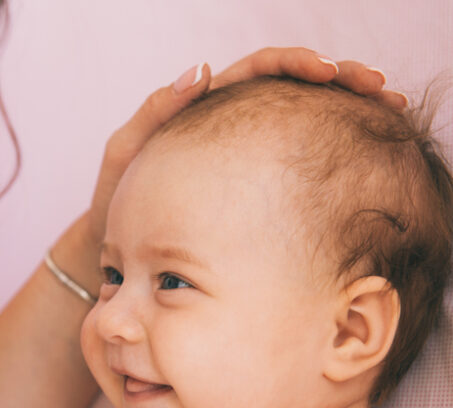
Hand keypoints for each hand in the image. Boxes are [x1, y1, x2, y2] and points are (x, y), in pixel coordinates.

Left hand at [86, 47, 405, 244]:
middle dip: (339, 79)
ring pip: (300, 121)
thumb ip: (154, 112)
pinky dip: (327, 149)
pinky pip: (292, 160)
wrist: (116, 247)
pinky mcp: (248, 188)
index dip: (297, 64)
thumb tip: (201, 70)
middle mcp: (228, 126)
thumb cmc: (117, 200)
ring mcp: (241, 157)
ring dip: (344, 109)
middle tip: (380, 87)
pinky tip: (358, 155)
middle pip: (292, 89)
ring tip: (387, 109)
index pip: (258, 72)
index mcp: (203, 109)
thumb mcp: (125, 152)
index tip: (332, 72)